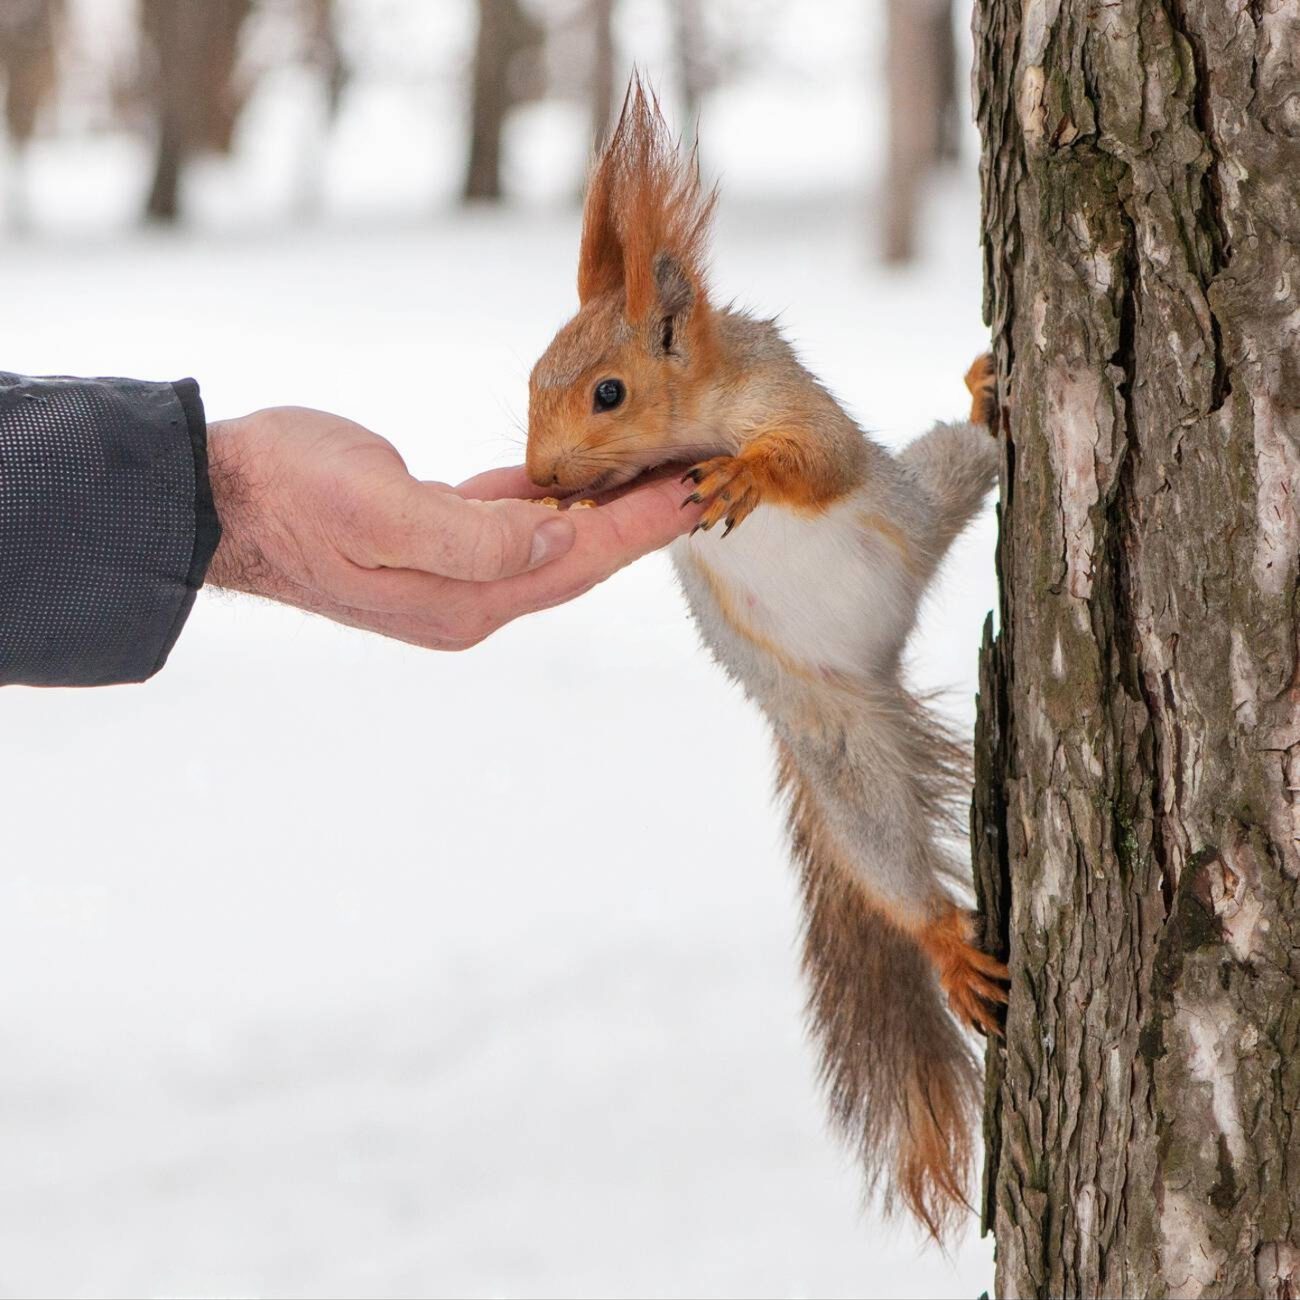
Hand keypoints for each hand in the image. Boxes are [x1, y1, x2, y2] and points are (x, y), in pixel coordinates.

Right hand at [206, 407, 702, 649]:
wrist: (219, 497)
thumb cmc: (291, 495)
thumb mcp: (378, 512)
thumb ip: (473, 537)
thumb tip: (553, 542)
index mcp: (465, 598)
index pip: (579, 561)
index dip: (643, 526)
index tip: (699, 491)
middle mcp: (469, 595)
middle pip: (580, 556)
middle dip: (642, 519)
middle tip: (702, 476)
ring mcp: (452, 570)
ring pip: (554, 539)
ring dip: (607, 507)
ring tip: (661, 471)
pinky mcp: (435, 536)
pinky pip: (515, 521)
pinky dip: (556, 498)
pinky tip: (585, 478)